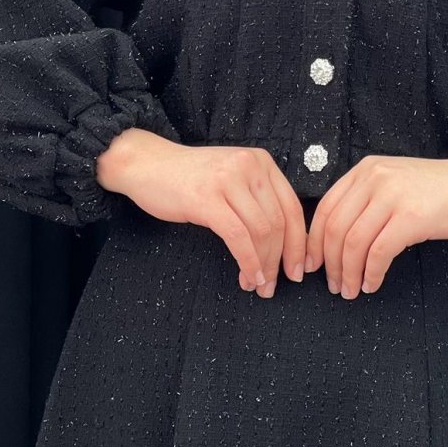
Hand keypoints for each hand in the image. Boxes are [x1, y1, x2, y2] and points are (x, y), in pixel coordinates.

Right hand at [97, 130, 305, 298]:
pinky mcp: (207, 198)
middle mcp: (250, 166)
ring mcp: (228, 180)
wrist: (148, 164)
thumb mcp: (232, 177)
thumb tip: (283, 242)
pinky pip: (237, 236)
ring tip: (257, 285)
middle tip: (274, 285)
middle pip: (279, 222)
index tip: (299, 269)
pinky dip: (247, 261)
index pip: (292, 207)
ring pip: (261, 231)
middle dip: (280, 260)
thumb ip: (256, 198)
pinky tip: (247, 276)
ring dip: (263, 265)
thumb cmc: (190, 177)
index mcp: (261, 161)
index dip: (299, 243)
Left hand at [303, 154, 447, 298]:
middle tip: (333, 286)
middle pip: (335, 228)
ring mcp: (393, 196)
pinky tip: (372, 284)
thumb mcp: (394, 182)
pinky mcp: (412, 217)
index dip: (313, 241)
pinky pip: (379, 252)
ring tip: (351, 290)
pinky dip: (371, 273)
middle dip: (329, 263)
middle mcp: (374, 178)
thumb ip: (366, 200)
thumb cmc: (437, 189)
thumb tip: (336, 239)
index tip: (311, 265)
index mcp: (366, 170)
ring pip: (354, 242)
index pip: (326, 208)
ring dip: (348, 273)